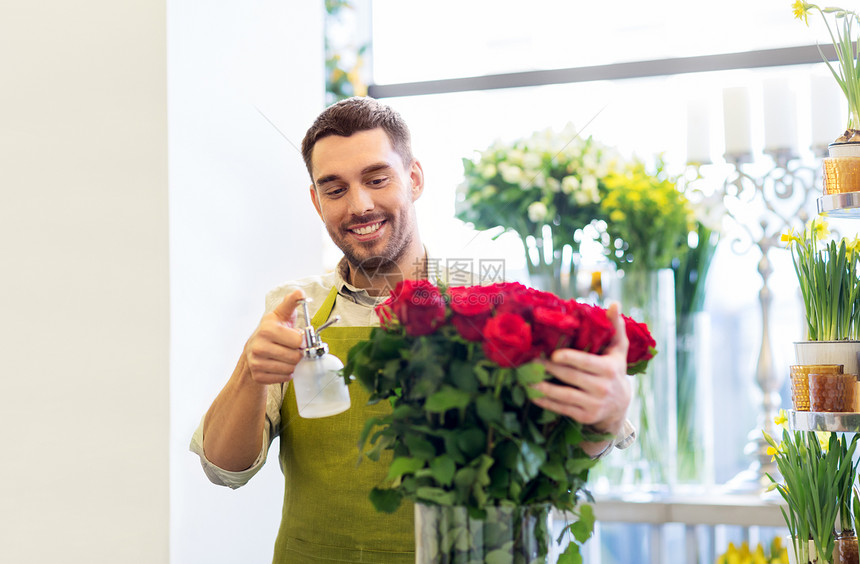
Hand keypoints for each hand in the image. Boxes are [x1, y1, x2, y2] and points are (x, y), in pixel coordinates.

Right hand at [244, 289, 304, 384]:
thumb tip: (300, 292)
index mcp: (267, 329)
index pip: (299, 340)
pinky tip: (280, 365)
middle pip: (295, 357)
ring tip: (285, 356)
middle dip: (298, 353)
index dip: (301, 340)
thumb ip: (291, 303)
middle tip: (292, 348)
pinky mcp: (257, 375)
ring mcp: (256, 362)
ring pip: (290, 369)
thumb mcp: (281, 314)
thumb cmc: (272, 330)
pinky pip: (283, 378)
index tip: (296, 338)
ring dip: (292, 364)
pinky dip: (285, 373)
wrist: (252, 349)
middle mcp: (259, 346)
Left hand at [530, 302, 630, 435]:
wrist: (620, 405)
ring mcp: (593, 404)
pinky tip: (532, 395)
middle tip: (530, 361)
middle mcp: (602, 388)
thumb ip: (615, 326)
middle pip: (570, 377)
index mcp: (609, 369)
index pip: (585, 363)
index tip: (553, 354)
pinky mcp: (585, 416)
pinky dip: (546, 402)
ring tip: (526, 379)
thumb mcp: (619, 349)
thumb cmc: (615, 369)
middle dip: (548, 369)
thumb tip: (615, 303)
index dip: (569, 358)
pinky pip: (562, 409)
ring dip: (542, 387)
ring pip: (563, 396)